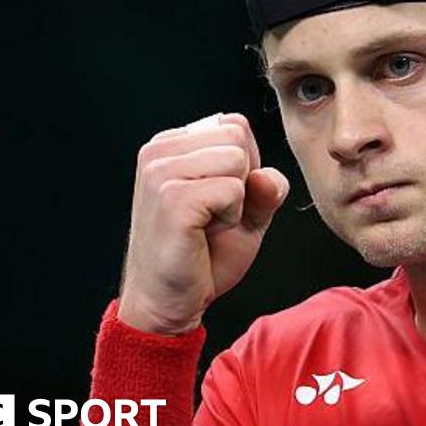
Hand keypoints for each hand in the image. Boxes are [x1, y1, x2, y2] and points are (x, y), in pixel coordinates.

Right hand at [117, 112, 288, 334]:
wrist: (169, 300)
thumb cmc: (202, 256)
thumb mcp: (246, 213)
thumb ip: (266, 187)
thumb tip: (266, 177)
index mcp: (170, 145)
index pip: (235, 125)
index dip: (245, 165)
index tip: (218, 198)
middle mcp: (159, 151)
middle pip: (238, 137)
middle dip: (242, 180)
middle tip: (212, 214)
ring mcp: (161, 172)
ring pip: (238, 159)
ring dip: (237, 200)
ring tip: (207, 223)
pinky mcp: (171, 197)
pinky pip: (233, 189)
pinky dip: (231, 216)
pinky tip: (204, 233)